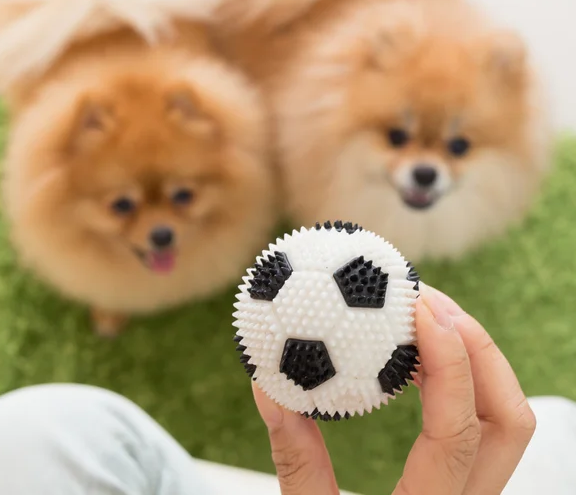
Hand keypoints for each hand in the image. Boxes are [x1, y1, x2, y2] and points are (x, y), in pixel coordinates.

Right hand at [252, 284, 535, 494]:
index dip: (449, 362)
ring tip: (428, 319)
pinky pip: (482, 424)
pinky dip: (462, 379)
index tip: (422, 310)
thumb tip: (268, 386)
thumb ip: (294, 461)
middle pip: (511, 418)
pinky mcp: (467, 487)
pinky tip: (421, 360)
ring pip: (505, 420)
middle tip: (431, 303)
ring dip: (476, 359)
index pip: (459, 432)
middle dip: (479, 347)